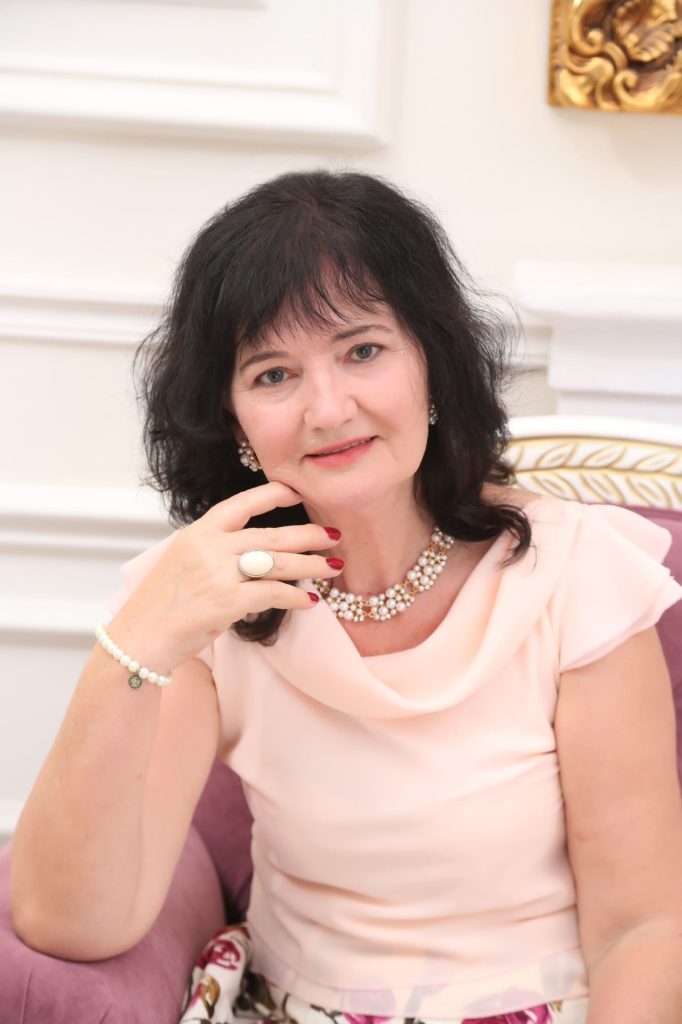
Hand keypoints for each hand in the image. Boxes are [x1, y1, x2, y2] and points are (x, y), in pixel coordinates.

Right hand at [109, 482, 340, 669]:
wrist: (140, 635)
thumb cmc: (164, 602)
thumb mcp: (184, 559)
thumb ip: (216, 548)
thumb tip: (260, 551)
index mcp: (199, 531)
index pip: (243, 503)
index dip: (274, 495)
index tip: (298, 494)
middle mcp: (211, 546)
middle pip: (272, 534)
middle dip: (309, 534)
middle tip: (333, 535)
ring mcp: (219, 573)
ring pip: (279, 562)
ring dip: (312, 564)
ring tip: (333, 566)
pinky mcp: (227, 601)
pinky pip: (273, 593)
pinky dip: (296, 596)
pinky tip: (311, 600)